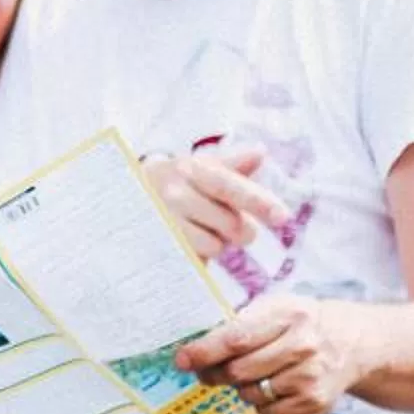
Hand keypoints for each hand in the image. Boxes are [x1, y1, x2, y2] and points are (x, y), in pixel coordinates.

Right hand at [141, 143, 291, 260]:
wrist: (130, 196)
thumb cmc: (180, 181)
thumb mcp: (203, 167)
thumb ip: (233, 163)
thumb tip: (260, 153)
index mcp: (192, 169)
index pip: (231, 187)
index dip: (259, 202)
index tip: (283, 217)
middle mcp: (176, 194)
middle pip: (231, 224)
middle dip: (242, 229)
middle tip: (230, 223)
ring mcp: (166, 223)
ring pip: (216, 246)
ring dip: (220, 243)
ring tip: (205, 229)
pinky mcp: (162, 247)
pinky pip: (199, 260)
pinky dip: (203, 255)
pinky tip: (193, 242)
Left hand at [175, 295, 374, 413]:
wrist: (354, 343)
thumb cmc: (303, 323)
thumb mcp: (276, 308)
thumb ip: (239, 324)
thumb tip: (195, 348)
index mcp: (288, 316)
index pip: (236, 339)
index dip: (204, 352)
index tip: (182, 359)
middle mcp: (302, 347)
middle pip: (238, 371)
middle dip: (216, 373)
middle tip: (210, 371)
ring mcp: (310, 378)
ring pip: (250, 394)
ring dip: (243, 387)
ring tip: (259, 372)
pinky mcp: (314, 404)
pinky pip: (266, 413)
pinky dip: (262, 403)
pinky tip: (276, 387)